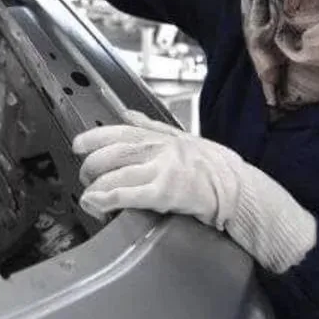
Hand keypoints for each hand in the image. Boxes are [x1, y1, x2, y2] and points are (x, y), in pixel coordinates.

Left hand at [72, 110, 316, 272]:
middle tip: (84, 177)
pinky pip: (127, 193)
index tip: (78, 144)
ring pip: (116, 172)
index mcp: (162, 136)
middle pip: (113, 152)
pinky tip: (96, 204)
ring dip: (95, 185)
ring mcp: (161, 170)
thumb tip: (126, 114)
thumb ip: (151, 126)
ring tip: (87, 196)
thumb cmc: (215, 167)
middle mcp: (159, 149)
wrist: (240, 189)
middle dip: (91, 165)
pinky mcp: (164, 193)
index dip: (95, 137)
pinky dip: (106, 198)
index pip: (120, 131)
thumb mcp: (183, 138)